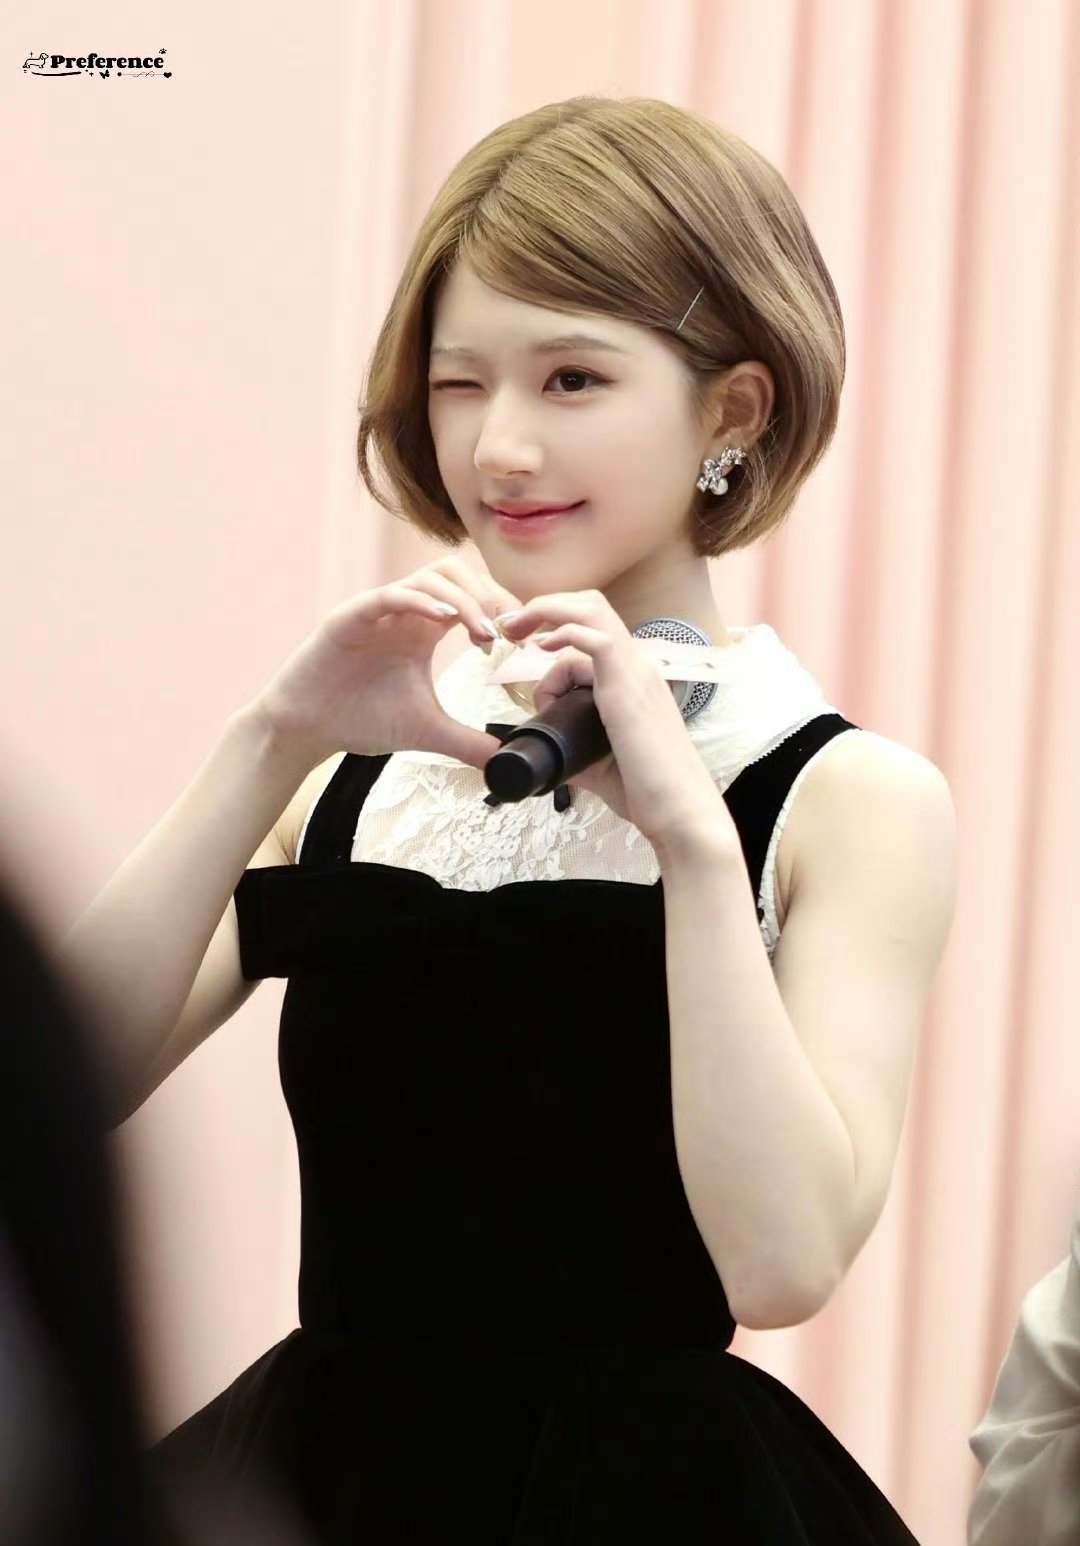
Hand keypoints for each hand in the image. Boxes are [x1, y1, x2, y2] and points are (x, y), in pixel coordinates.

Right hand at [253, 557, 522, 771]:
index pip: (472, 596)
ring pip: (428, 576)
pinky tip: (444, 620)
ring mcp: (378, 610)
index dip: (500, 609)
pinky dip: (420, 600)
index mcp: (424, 629)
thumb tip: (507, 761)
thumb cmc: (361, 720)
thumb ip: (468, 742)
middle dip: (489, 594)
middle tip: (507, 630)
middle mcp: (404, 611)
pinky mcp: (351, 617)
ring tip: (483, 630)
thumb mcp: (427, 732)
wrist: (307, 730)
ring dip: (463, 598)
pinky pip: (389, 594)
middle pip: (456, 573)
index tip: (519, 641)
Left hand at [494, 590, 738, 857]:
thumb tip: (545, 756)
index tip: (527, 659)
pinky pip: (595, 639)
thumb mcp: (599, 765)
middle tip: (511, 627)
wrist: (679, 811)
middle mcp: (638, 667)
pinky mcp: (627, 687)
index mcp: (634, 679)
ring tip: (514, 628)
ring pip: (591, 611)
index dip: (554, 635)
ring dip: (546, 611)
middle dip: (545, 607)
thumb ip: (573, 752)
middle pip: (592, 605)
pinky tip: (542, 647)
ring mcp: (635, 673)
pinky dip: (563, 633)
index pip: (593, 631)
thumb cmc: (648, 792)